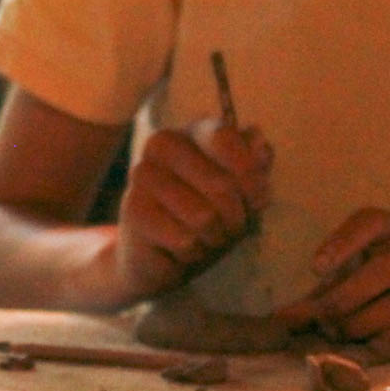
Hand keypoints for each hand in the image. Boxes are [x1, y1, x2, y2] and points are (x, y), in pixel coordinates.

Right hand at [114, 118, 270, 297]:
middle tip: (226, 227)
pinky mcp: (133, 210)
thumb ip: (254, 164)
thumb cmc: (208, 217)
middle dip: (235, 218)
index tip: (257, 201)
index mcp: (192, 132)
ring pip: (204, 217)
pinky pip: (186, 242)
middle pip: (223, 186)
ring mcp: (142, 175)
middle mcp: (161, 144)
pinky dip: (193, 254)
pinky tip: (178, 249)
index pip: (226, 140)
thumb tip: (257, 137)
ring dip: (214, 238)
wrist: (161, 258)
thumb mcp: (242, 193)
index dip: (252, 178)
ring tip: (202, 237)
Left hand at [276, 207, 389, 342]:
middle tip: (322, 319)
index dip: (341, 243)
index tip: (315, 269)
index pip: (367, 223)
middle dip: (347, 298)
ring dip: (364, 323)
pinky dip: (387, 338)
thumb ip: (323, 288)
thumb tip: (281, 320)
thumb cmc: (389, 273)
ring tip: (341, 333)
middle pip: (383, 269)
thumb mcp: (361, 266)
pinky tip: (370, 343)